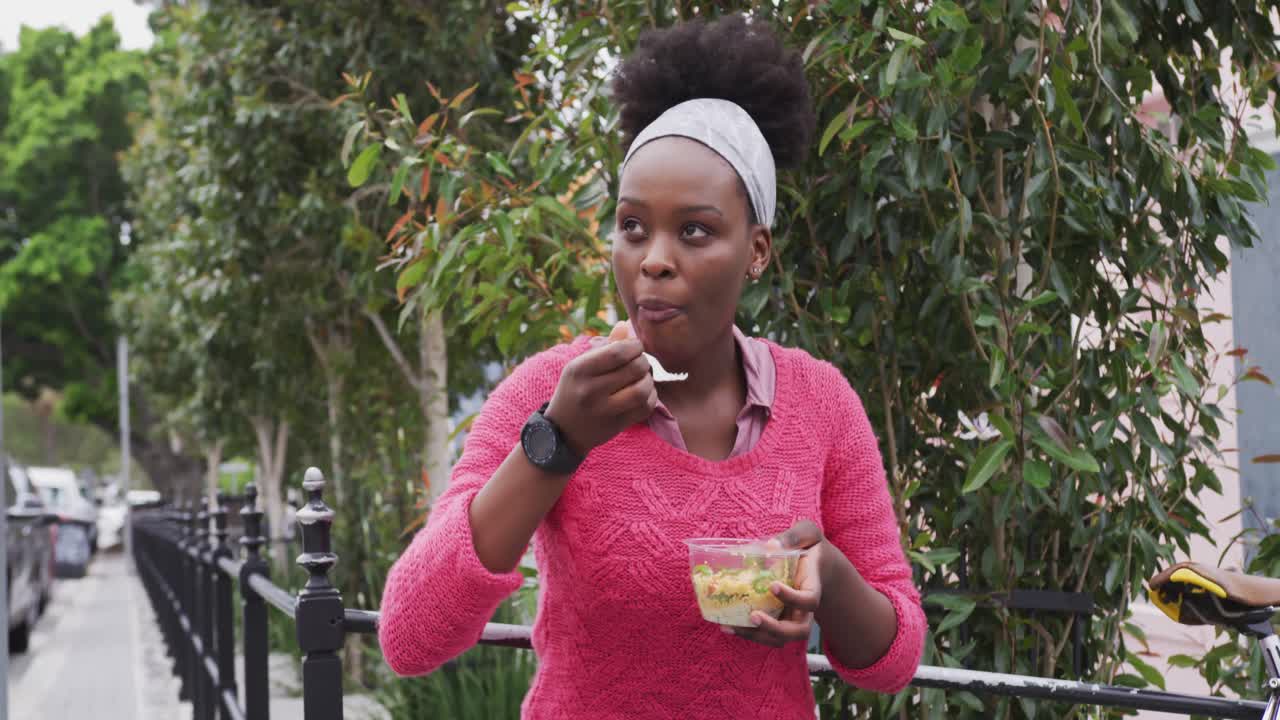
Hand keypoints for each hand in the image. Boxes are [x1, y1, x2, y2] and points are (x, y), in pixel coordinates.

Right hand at [544, 322, 656, 455]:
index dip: (634, 346)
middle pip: (633, 369)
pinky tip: (644, 392)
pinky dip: (651, 397)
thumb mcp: (580, 366)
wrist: (563, 430)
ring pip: (641, 390)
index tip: (635, 346)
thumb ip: (605, 346)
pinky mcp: (615, 426)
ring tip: (643, 377)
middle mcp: (590, 390)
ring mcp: (603, 411)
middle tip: (640, 362)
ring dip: (649, 380)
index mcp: (579, 370)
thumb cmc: (574, 389)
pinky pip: (644, 408)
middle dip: (643, 361)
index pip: (617, 352)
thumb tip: (626, 325)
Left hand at [726, 520, 826, 647]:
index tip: (773, 585)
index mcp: (813, 587)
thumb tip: (771, 545)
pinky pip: (765, 634)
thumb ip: (794, 537)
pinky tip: (726, 625)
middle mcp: (805, 609)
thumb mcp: (808, 534)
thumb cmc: (811, 548)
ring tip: (731, 626)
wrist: (818, 566)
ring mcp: (791, 618)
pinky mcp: (777, 620)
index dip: (792, 598)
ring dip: (756, 636)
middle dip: (774, 628)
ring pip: (779, 638)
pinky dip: (747, 633)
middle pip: (798, 631)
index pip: (809, 600)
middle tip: (753, 616)